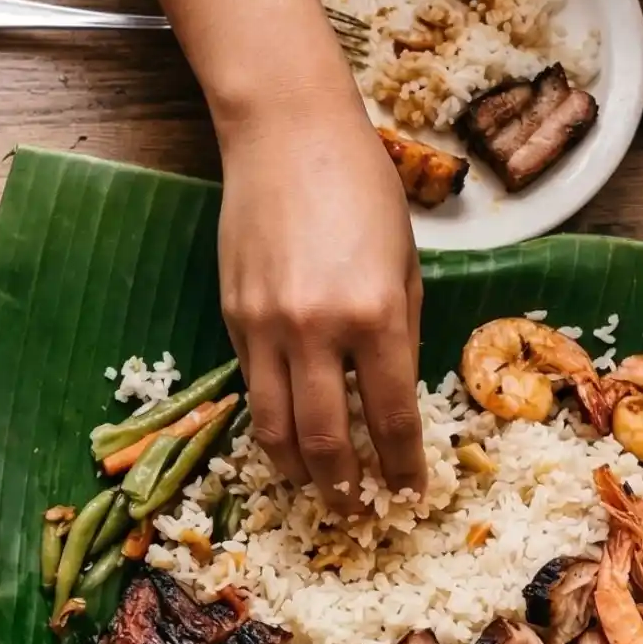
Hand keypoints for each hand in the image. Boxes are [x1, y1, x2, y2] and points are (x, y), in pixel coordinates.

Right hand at [216, 89, 425, 505]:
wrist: (286, 134)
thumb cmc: (361, 185)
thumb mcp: (406, 258)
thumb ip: (402, 328)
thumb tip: (391, 391)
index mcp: (377, 313)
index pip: (390, 415)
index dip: (401, 465)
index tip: (409, 493)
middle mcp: (318, 330)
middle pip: (325, 439)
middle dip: (343, 485)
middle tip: (355, 509)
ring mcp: (267, 327)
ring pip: (274, 428)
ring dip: (296, 469)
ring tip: (313, 488)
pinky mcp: (233, 318)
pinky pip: (252, 387)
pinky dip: (270, 420)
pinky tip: (284, 434)